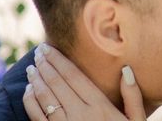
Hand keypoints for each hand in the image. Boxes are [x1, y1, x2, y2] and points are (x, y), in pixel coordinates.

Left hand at [23, 43, 146, 120]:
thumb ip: (132, 97)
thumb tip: (126, 70)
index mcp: (100, 107)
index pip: (74, 76)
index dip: (59, 60)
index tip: (48, 48)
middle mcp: (81, 115)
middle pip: (58, 84)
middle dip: (46, 65)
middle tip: (38, 51)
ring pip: (46, 99)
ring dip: (37, 81)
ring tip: (32, 67)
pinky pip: (39, 119)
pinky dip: (31, 103)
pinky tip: (29, 92)